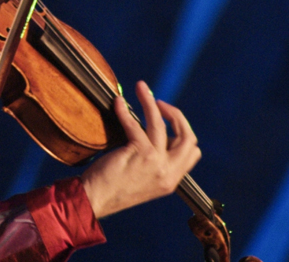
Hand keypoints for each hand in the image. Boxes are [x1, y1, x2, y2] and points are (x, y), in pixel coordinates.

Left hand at [80, 80, 200, 218]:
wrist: (96, 201)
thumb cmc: (113, 187)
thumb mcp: (144, 178)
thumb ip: (155, 161)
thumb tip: (154, 131)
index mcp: (171, 179)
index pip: (192, 151)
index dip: (183, 130)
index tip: (167, 118)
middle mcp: (169, 173)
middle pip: (187, 136)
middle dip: (175, 114)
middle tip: (159, 102)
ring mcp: (157, 164)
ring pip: (160, 124)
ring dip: (150, 101)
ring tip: (141, 87)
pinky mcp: (141, 154)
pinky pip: (135, 124)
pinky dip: (125, 111)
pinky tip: (118, 103)